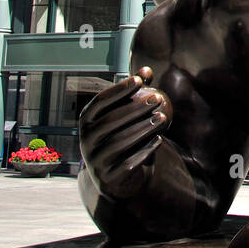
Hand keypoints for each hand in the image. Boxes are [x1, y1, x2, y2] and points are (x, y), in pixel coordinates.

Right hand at [79, 69, 171, 200]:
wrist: (114, 176)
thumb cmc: (120, 135)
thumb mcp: (124, 115)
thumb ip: (134, 93)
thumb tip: (147, 70)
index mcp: (86, 121)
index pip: (100, 101)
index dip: (119, 89)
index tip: (140, 79)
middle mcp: (86, 140)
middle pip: (110, 121)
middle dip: (135, 108)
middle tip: (158, 98)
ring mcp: (94, 160)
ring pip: (118, 142)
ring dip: (142, 129)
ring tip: (163, 118)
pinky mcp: (107, 177)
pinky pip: (127, 162)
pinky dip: (144, 151)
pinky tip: (160, 139)